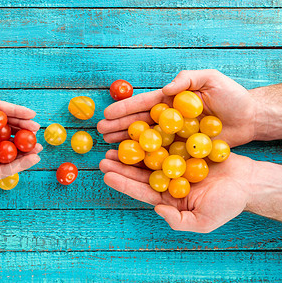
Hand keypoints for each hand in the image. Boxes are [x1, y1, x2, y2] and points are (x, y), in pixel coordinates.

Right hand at [98, 70, 259, 146]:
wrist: (251, 119)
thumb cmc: (233, 96)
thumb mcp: (211, 80)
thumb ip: (188, 79)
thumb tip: (164, 89)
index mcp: (171, 102)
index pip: (143, 105)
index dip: (125, 109)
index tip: (107, 114)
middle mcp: (168, 119)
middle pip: (139, 124)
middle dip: (118, 127)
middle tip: (99, 133)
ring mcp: (174, 136)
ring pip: (145, 140)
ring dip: (126, 143)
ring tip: (108, 147)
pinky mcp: (183, 151)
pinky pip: (161, 155)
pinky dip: (146, 160)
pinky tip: (132, 164)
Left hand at [99, 151, 252, 232]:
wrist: (248, 181)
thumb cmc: (228, 203)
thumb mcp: (204, 220)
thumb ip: (179, 221)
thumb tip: (157, 210)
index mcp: (168, 198)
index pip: (141, 191)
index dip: (124, 184)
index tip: (107, 175)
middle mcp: (167, 181)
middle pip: (139, 173)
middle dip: (120, 166)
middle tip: (103, 158)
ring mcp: (173, 164)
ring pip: (147, 157)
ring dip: (131, 152)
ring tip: (112, 145)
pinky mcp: (182, 149)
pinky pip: (163, 142)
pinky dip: (150, 138)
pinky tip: (136, 131)